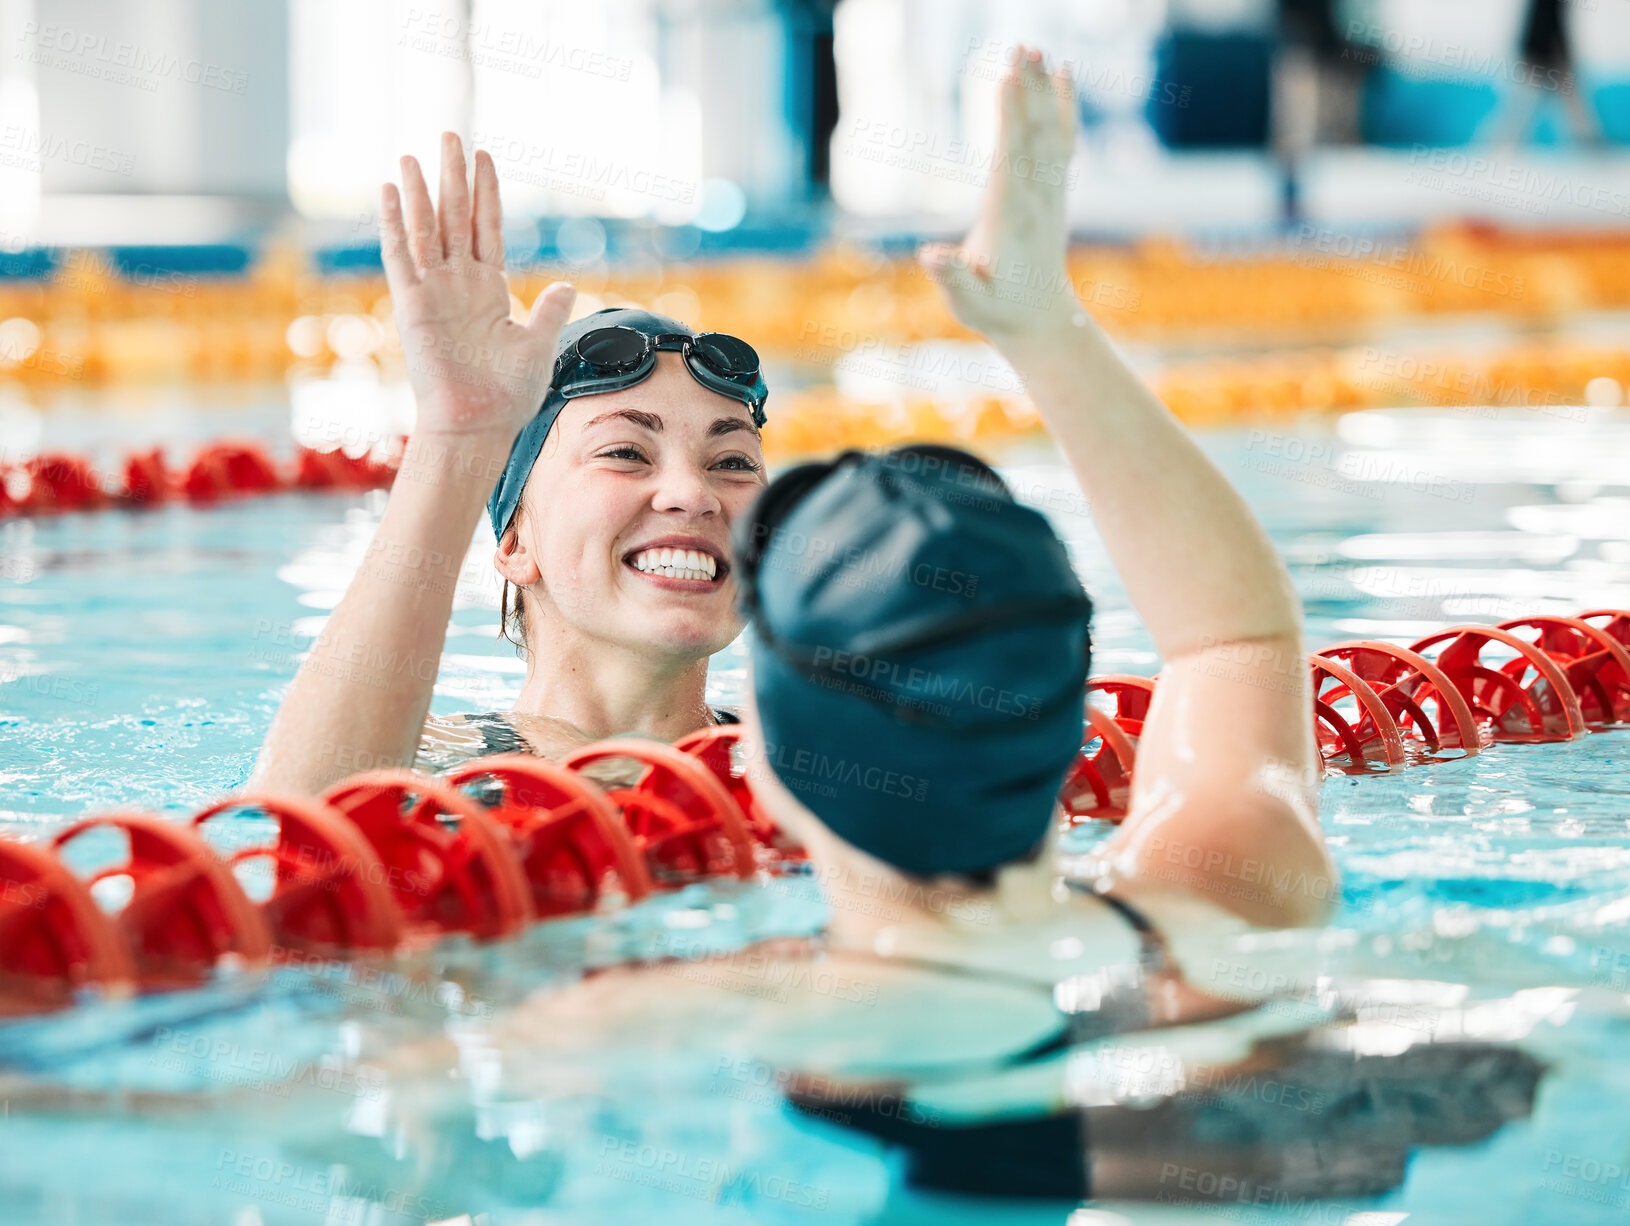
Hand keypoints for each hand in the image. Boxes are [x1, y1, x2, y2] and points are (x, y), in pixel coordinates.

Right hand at [380, 132, 576, 439]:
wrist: (480, 424)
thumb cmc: (508, 394)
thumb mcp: (539, 345)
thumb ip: (549, 311)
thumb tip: (566, 284)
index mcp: (488, 289)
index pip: (486, 227)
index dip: (486, 192)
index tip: (484, 156)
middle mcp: (459, 284)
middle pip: (454, 217)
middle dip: (452, 176)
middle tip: (450, 135)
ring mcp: (433, 292)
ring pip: (424, 229)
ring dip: (418, 191)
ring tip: (414, 154)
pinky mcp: (412, 305)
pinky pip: (400, 256)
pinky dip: (394, 223)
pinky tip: (389, 192)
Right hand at [918, 46, 1078, 343]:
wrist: (1040, 320)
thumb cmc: (996, 311)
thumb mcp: (967, 302)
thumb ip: (951, 278)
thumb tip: (930, 256)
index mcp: (1011, 218)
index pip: (1010, 159)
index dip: (1009, 119)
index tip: (1006, 80)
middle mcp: (1036, 199)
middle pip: (1033, 135)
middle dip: (1028, 91)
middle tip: (1021, 47)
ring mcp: (1050, 193)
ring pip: (1050, 132)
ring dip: (1045, 90)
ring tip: (1037, 50)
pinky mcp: (1055, 191)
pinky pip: (1062, 140)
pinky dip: (1063, 106)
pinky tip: (1063, 75)